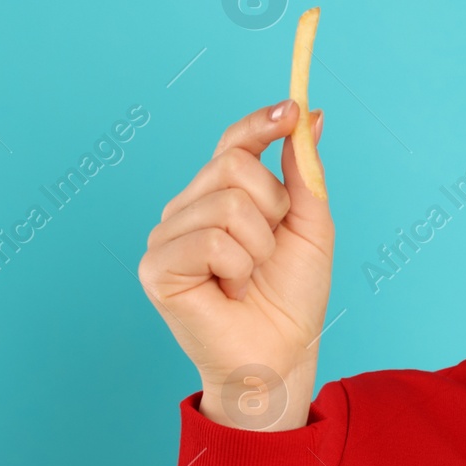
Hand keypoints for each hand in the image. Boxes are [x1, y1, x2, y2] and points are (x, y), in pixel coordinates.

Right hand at [138, 99, 330, 430]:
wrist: (283, 355)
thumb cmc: (292, 298)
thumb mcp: (309, 225)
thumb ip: (302, 172)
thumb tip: (309, 114)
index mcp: (218, 196)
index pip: (232, 143)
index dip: (260, 123)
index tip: (293, 111)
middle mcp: (186, 210)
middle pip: (231, 164)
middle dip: (272, 205)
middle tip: (270, 248)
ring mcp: (166, 237)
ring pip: (226, 202)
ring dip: (259, 245)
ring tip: (250, 276)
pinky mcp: (156, 267)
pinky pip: (212, 240)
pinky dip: (239, 266)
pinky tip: (231, 290)